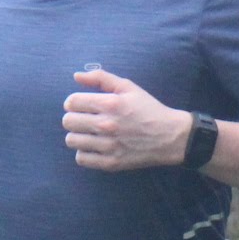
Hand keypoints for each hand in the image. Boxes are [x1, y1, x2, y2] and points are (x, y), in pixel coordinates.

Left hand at [63, 68, 190, 171]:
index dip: (72, 102)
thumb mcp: (128, 87)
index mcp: (109, 104)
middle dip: (73, 118)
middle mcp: (106, 125)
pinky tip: (93, 147)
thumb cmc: (148, 109)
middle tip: (84, 120)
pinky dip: (84, 153)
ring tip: (88, 134)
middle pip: (68, 122)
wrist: (170, 136)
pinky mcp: (111, 163)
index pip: (72, 102)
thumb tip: (76, 76)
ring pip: (72, 141)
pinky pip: (81, 159)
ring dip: (77, 136)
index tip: (79, 105)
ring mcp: (108, 146)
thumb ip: (101, 78)